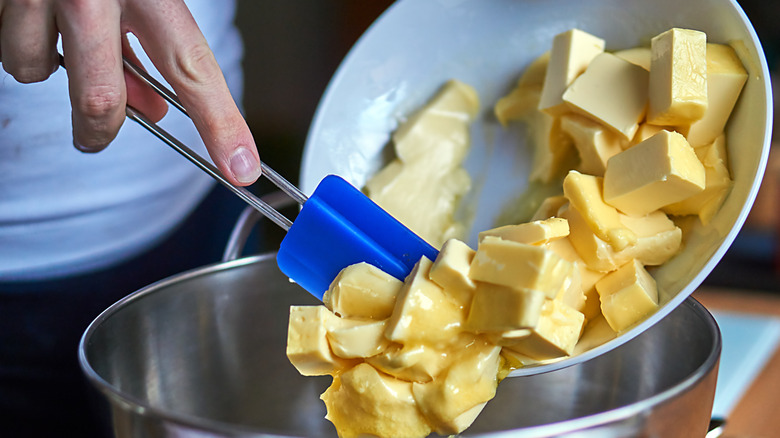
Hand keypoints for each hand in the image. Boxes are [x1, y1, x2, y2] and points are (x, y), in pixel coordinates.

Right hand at [0, 0, 260, 185]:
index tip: (241, 166)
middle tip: (100, 134)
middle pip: (101, 97)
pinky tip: (36, 17)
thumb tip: (154, 106)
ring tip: (60, 34)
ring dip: (50, 66)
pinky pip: (11, 48)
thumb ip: (151, 42)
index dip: (221, 123)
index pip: (193, 66)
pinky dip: (24, 42)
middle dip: (100, 128)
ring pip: (36, 70)